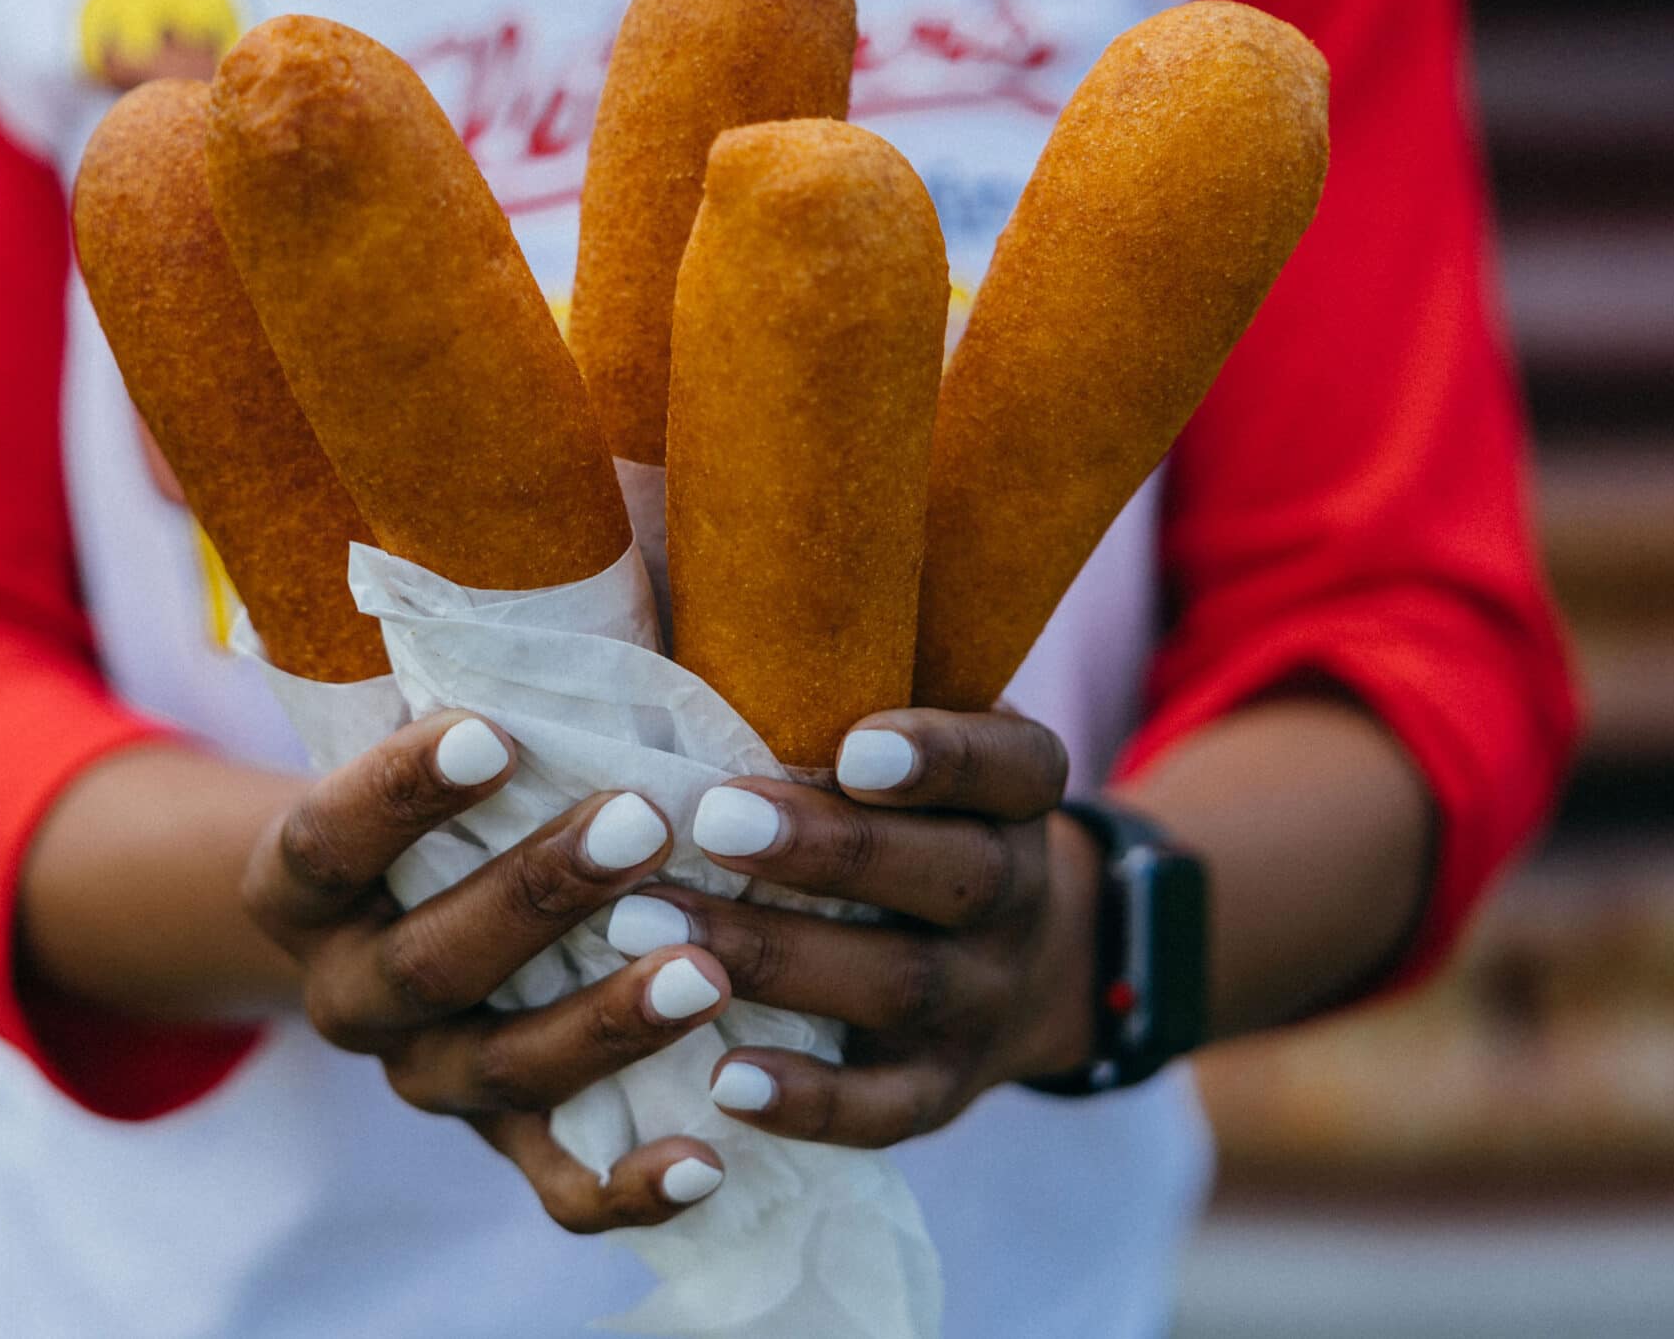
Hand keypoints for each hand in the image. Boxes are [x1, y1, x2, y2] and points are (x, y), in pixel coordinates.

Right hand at [242, 711, 737, 1229]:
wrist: (398, 927)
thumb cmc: (450, 797)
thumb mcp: (426, 745)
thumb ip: (476, 686)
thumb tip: (598, 553)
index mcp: (300, 888)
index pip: (330, 839)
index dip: (402, 791)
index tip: (497, 728)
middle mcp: (350, 995)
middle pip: (432, 961)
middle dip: (539, 894)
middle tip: (644, 823)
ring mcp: (428, 1079)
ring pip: (506, 1070)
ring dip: (607, 1021)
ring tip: (705, 971)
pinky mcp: (508, 1145)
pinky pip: (560, 1190)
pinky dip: (633, 1188)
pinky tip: (710, 1156)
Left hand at [604, 709, 1095, 1147]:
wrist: (1023, 962)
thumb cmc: (903, 808)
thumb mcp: (907, 732)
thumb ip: (828, 673)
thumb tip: (665, 563)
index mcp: (1018, 791)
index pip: (1007, 764)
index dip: (941, 756)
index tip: (854, 746)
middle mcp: (1017, 893)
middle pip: (945, 874)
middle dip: (825, 851)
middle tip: (711, 822)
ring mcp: (984, 999)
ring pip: (895, 985)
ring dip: (773, 957)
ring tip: (650, 925)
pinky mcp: (943, 1090)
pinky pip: (886, 1109)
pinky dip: (809, 1100)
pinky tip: (723, 1078)